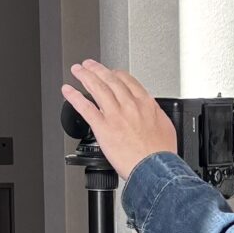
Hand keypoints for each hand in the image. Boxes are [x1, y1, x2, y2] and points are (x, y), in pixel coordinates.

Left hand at [61, 61, 177, 177]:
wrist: (155, 167)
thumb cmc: (161, 153)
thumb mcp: (165, 127)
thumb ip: (155, 115)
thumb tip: (151, 112)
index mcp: (145, 103)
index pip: (127, 80)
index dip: (115, 74)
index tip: (110, 72)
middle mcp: (130, 105)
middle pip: (110, 80)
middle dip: (97, 69)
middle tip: (88, 65)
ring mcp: (115, 115)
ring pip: (97, 88)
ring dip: (84, 76)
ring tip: (76, 70)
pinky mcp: (103, 127)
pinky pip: (85, 108)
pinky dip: (74, 97)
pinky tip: (68, 91)